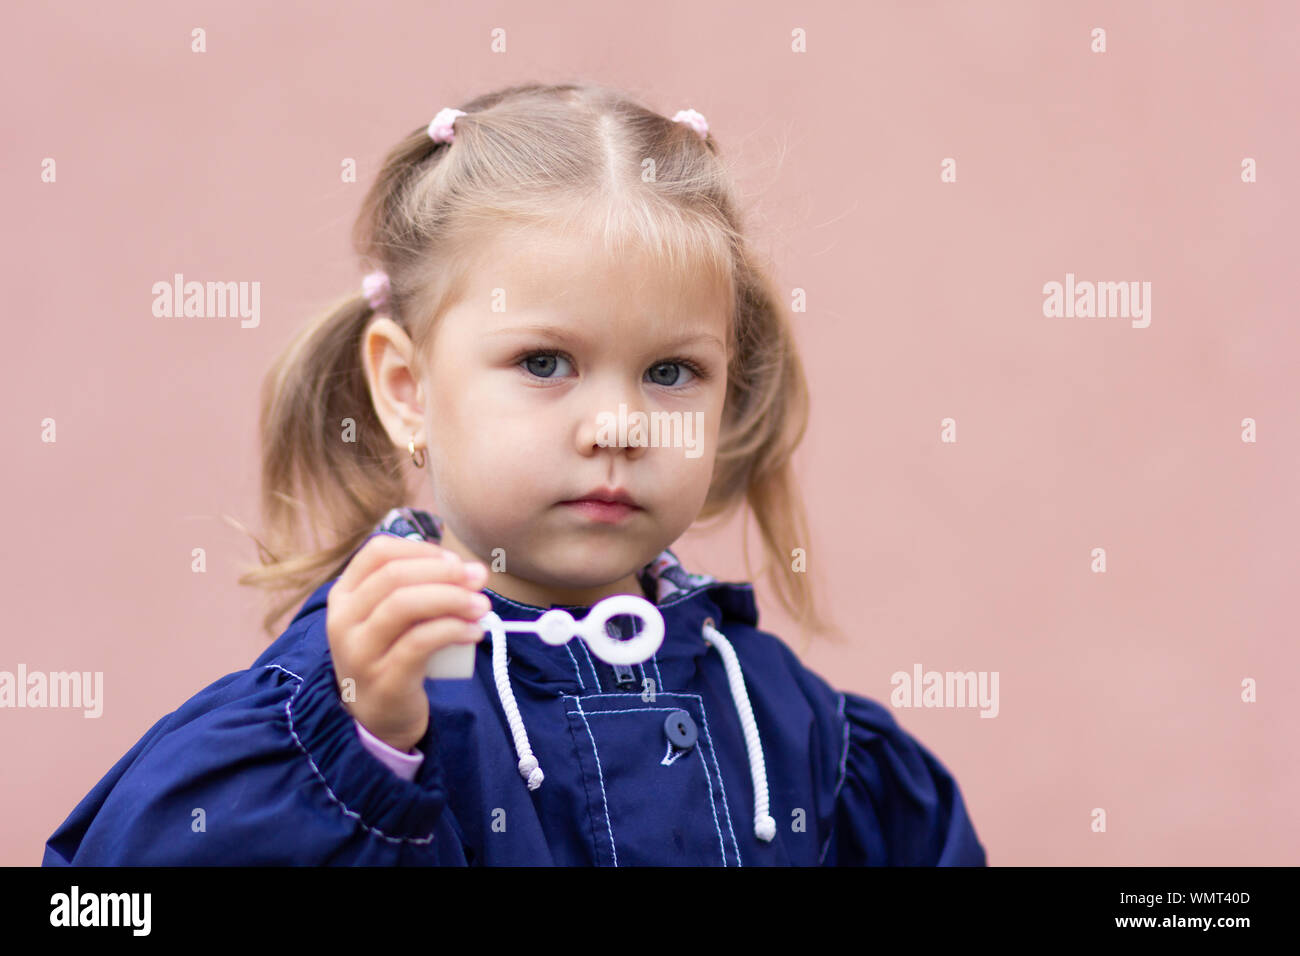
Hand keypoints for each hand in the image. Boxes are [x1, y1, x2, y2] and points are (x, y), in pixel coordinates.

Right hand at [325, 535, 488, 752]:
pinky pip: (419, 643)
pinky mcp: (383, 679)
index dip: (423, 550)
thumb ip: (422, 589)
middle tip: (478, 579)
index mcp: (345, 595)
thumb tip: (474, 571)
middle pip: (394, 576)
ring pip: (403, 605)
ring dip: (451, 598)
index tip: (456, 562)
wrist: (378, 717)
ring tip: (481, 606)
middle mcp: (343, 620)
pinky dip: (453, 630)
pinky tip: (474, 631)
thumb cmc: (393, 654)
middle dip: (444, 572)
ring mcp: (359, 652)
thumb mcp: (394, 617)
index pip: (378, 552)